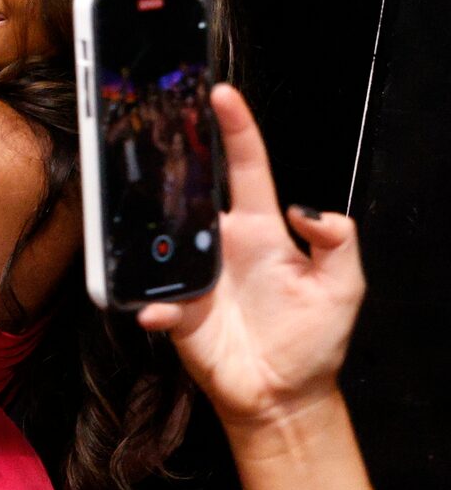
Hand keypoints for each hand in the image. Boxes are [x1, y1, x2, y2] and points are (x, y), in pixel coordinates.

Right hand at [138, 85, 366, 438]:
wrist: (284, 395)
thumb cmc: (314, 338)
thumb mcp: (345, 286)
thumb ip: (338, 242)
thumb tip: (308, 209)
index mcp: (260, 229)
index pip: (246, 168)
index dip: (235, 129)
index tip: (221, 94)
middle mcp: (221, 243)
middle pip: (191, 188)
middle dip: (173, 154)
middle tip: (157, 123)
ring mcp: (193, 274)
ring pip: (161, 235)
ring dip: (150, 224)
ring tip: (144, 209)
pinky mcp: (177, 311)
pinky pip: (154, 300)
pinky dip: (154, 305)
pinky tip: (161, 309)